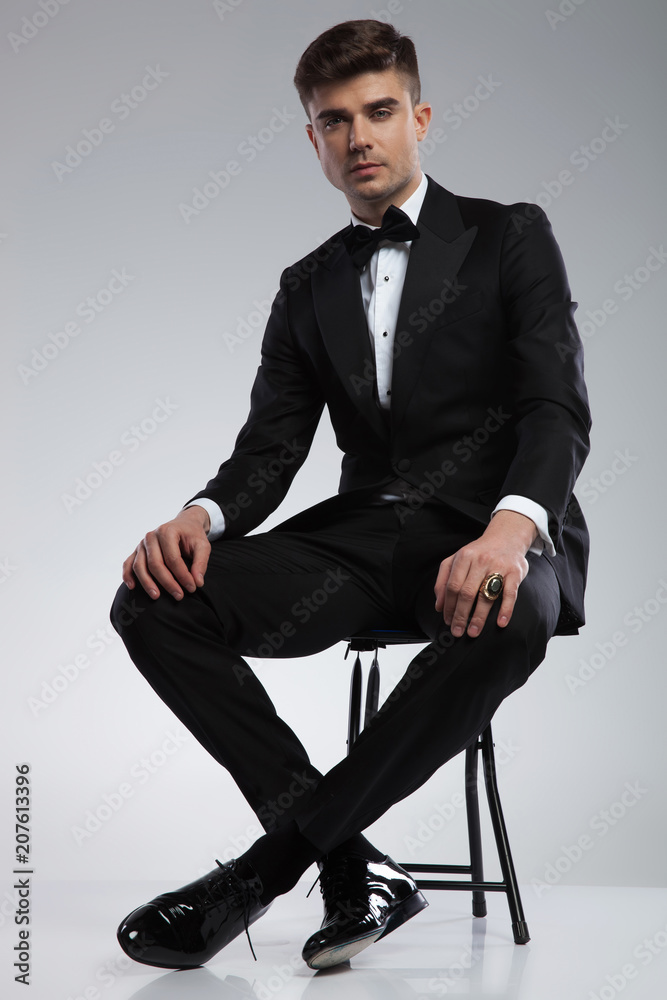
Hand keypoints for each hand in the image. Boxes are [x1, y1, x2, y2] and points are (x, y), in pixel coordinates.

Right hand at [122, 506, 211, 599]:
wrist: (184, 525)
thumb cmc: (192, 536)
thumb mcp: (203, 545)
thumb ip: (201, 562)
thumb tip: (198, 582)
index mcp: (167, 532)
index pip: (173, 558)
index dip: (182, 575)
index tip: (192, 588)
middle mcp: (151, 537)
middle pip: (155, 564)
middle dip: (167, 582)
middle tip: (179, 596)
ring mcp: (142, 544)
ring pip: (139, 566)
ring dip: (147, 583)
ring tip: (157, 596)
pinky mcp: (137, 550)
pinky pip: (128, 563)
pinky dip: (128, 575)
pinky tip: (132, 587)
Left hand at [433, 510, 537, 638]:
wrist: (507, 537)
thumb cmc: (479, 553)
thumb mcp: (457, 559)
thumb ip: (443, 579)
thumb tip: (439, 605)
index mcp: (464, 557)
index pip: (452, 586)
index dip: (448, 606)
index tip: (447, 621)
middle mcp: (480, 561)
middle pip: (466, 592)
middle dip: (460, 615)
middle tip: (457, 631)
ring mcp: (498, 566)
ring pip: (486, 595)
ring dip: (478, 617)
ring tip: (473, 631)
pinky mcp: (515, 572)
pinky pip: (510, 593)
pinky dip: (505, 609)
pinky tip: (500, 622)